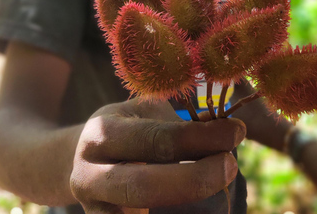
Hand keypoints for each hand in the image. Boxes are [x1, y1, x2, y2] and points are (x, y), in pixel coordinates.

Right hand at [69, 98, 245, 213]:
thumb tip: (230, 132)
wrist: (80, 158)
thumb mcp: (145, 113)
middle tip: (231, 165)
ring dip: (188, 207)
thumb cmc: (125, 130)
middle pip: (144, 186)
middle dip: (196, 179)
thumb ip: (182, 122)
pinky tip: (198, 207)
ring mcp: (94, 208)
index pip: (156, 139)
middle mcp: (89, 175)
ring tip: (218, 188)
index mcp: (102, 135)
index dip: (202, 137)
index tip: (237, 132)